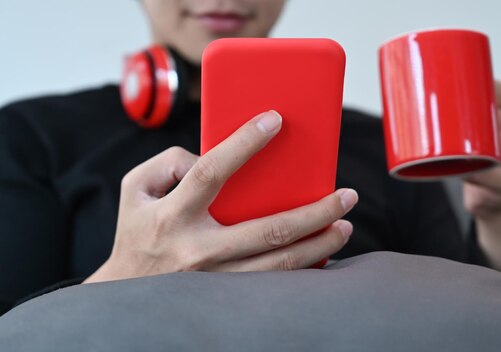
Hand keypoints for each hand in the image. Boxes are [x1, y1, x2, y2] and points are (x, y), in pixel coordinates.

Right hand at [84, 111, 357, 282]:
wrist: (125, 294)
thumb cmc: (137, 232)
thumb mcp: (137, 189)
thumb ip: (171, 162)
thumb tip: (216, 155)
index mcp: (172, 217)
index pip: (211, 172)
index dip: (243, 143)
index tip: (275, 119)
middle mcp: (197, 251)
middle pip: (267, 230)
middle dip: (314, 211)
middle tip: (347, 195)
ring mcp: (216, 281)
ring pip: (278, 264)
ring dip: (319, 244)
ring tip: (345, 225)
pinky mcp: (227, 299)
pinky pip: (273, 285)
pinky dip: (302, 269)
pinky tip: (324, 254)